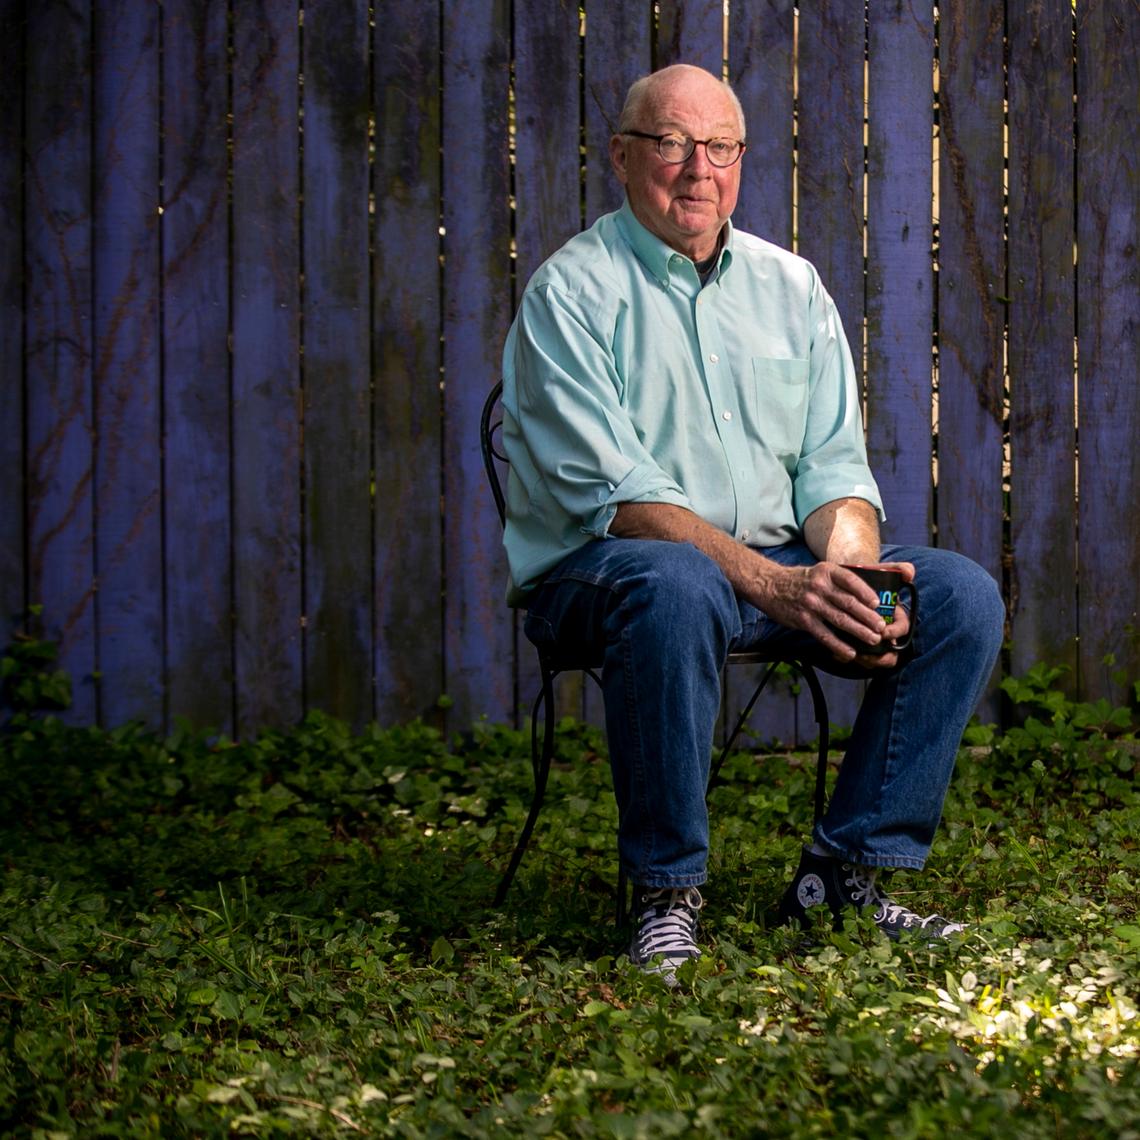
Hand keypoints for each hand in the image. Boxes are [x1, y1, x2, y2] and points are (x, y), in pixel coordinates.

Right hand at [761, 561, 914, 667]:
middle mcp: (819, 586)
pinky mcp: (803, 620)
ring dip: (859, 632)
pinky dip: (839, 645)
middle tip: (881, 627)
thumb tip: (866, 596)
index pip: (851, 581)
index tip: (878, 604)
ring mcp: (811, 603)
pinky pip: (825, 635)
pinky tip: (850, 652)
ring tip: (872, 640)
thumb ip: (838, 581)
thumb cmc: (799, 581)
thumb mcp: (818, 572)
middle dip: (868, 617)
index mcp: (826, 571)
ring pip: (840, 620)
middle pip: (849, 603)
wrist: (769, 585)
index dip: (866, 593)